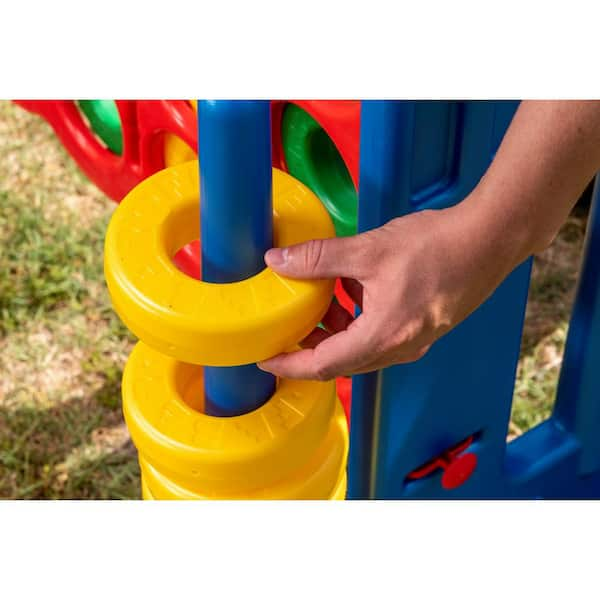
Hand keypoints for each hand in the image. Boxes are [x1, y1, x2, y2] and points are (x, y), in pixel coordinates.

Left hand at [257, 199, 526, 380]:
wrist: (490, 239)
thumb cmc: (437, 246)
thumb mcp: (368, 250)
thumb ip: (319, 258)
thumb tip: (277, 262)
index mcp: (383, 337)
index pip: (324, 365)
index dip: (290, 364)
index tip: (266, 361)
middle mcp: (400, 349)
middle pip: (341, 362)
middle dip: (308, 350)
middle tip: (283, 334)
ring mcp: (414, 342)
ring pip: (360, 350)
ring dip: (333, 334)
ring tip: (313, 308)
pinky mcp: (423, 330)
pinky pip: (379, 338)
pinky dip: (356, 324)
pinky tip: (350, 294)